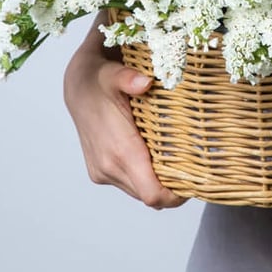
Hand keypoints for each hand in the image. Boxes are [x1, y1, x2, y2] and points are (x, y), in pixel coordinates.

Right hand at [63, 33, 186, 210]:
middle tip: (192, 172)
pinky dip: (144, 178)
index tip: (194, 183)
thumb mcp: (115, 74)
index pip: (152, 193)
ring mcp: (102, 172)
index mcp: (119, 151)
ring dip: (157, 184)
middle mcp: (109, 167)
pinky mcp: (99, 172)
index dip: (175, 196)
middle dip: (172, 189)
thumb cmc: (100, 82)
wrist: (77, 88)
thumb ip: (128, 78)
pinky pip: (129, 185)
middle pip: (149, 197)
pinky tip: (155, 159)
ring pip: (139, 193)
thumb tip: (144, 82)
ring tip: (176, 164)